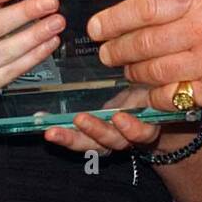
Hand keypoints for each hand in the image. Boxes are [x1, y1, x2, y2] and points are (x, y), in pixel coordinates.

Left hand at [43, 84, 161, 153]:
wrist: (150, 108)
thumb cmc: (153, 90)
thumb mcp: (158, 86)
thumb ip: (156, 81)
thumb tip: (151, 57)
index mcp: (147, 126)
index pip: (141, 133)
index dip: (131, 128)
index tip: (120, 117)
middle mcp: (126, 137)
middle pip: (111, 142)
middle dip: (95, 131)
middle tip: (80, 120)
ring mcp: (106, 139)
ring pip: (90, 145)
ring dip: (70, 138)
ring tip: (52, 131)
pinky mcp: (91, 135)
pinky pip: (77, 138)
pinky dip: (60, 132)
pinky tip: (43, 122)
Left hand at [87, 0, 201, 110]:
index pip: (144, 6)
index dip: (113, 18)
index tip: (95, 28)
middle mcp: (201, 29)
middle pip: (142, 43)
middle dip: (117, 51)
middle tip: (107, 56)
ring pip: (152, 73)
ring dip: (134, 75)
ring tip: (128, 73)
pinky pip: (173, 97)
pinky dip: (157, 97)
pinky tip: (154, 94)